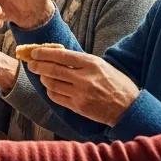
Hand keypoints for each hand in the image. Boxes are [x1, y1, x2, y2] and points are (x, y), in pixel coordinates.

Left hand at [24, 47, 138, 125]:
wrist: (129, 108)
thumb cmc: (116, 84)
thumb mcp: (102, 65)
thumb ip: (81, 61)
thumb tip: (59, 55)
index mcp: (92, 64)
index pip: (62, 55)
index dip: (44, 53)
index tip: (35, 52)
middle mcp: (84, 78)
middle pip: (52, 70)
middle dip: (38, 65)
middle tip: (31, 63)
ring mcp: (80, 94)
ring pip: (51, 84)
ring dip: (43, 78)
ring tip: (41, 75)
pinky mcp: (78, 107)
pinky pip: (56, 97)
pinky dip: (50, 91)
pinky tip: (51, 87)